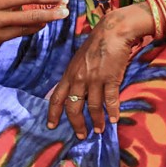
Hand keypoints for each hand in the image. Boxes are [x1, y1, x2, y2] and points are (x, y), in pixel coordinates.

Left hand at [46, 4, 149, 138]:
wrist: (113, 31)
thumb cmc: (97, 42)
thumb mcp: (79, 59)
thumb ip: (76, 74)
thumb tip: (74, 89)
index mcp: (69, 74)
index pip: (56, 98)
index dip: (53, 114)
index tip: (51, 126)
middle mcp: (79, 79)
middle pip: (73, 107)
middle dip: (76, 124)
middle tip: (80, 135)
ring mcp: (94, 79)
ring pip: (92, 107)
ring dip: (96, 121)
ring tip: (99, 130)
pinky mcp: (110, 79)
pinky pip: (110, 101)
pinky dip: (112, 112)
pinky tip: (114, 120)